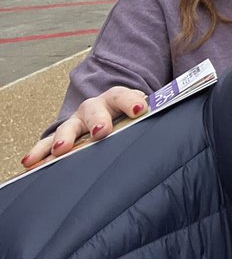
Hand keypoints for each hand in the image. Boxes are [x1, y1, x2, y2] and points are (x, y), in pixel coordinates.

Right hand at [21, 86, 148, 167]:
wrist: (114, 115)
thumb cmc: (131, 119)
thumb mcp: (141, 115)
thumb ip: (154, 117)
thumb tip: (175, 128)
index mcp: (117, 99)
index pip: (124, 95)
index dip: (131, 101)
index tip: (140, 109)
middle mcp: (95, 108)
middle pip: (94, 110)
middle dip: (98, 120)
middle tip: (102, 131)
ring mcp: (77, 122)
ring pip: (69, 126)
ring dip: (65, 137)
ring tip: (61, 150)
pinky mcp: (63, 137)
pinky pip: (47, 144)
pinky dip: (39, 152)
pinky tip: (30, 162)